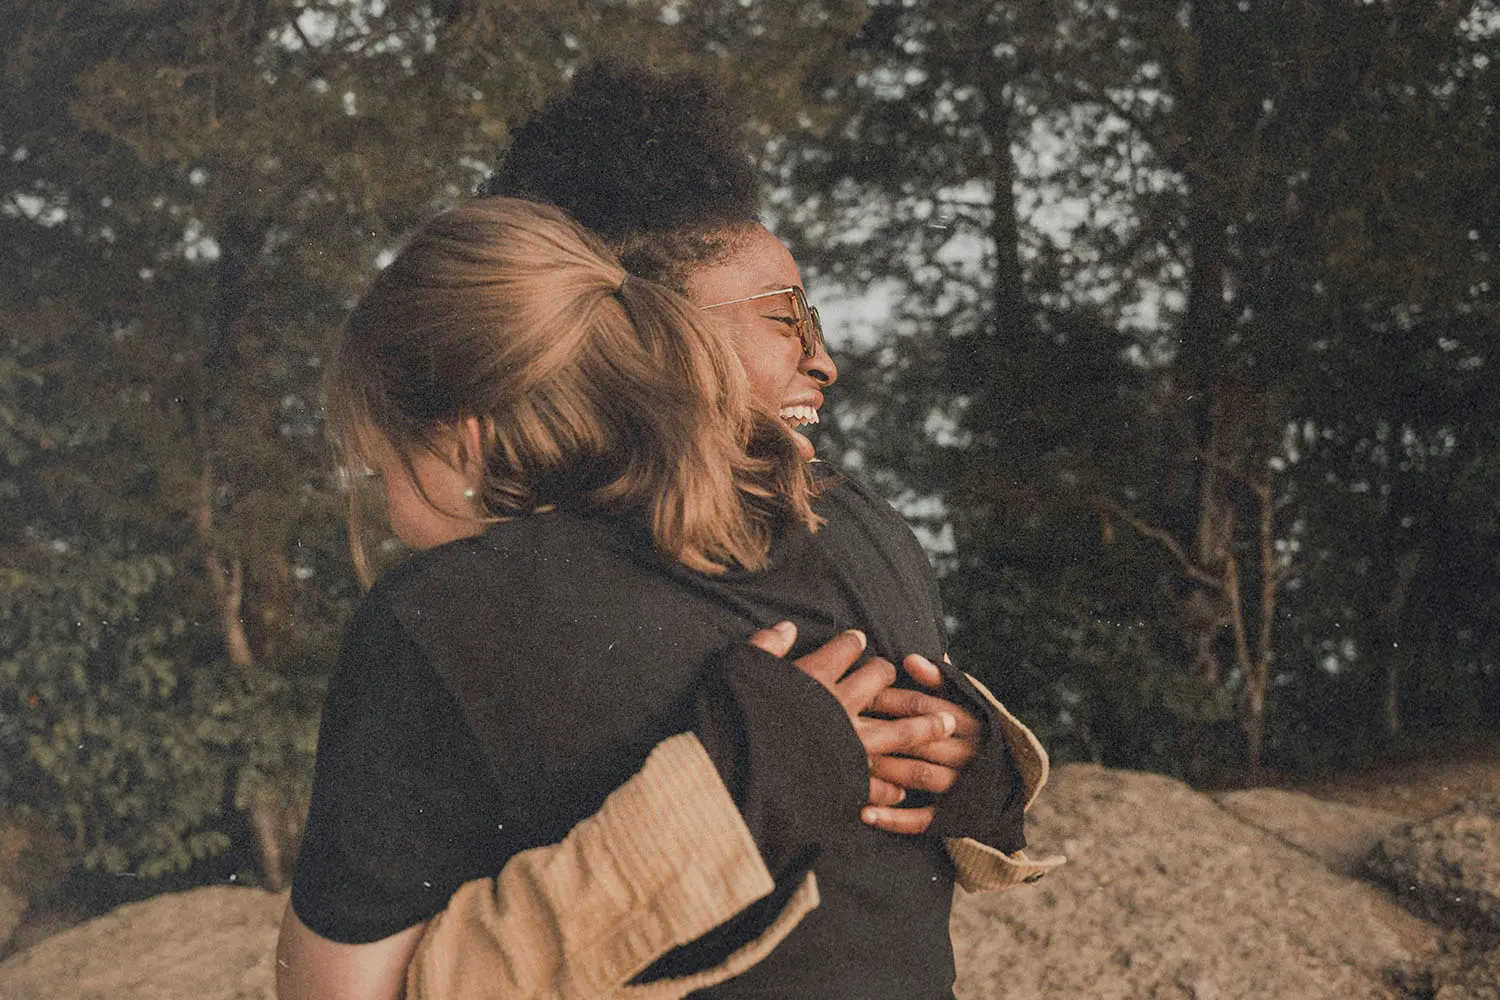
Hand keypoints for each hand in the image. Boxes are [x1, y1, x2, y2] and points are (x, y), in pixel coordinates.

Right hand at [746, 622, 956, 818]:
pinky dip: (892, 786)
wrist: (736, 771)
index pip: (843, 650)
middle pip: (879, 680)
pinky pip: (879, 782)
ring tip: (946, 721)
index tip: (858, 641)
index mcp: (814, 677)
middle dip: (891, 674)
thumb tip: (787, 627)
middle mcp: (839, 706)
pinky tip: (902, 789)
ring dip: (923, 725)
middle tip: (897, 674)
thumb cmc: (731, 716)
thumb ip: (766, 646)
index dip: (852, 643)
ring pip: (898, 729)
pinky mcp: (847, 781)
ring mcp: (848, 744)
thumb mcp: (740, 669)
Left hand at [859, 654, 983, 834]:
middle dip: (883, 733)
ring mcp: (962, 786)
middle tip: (845, 728)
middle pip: (921, 739)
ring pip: (920, 775)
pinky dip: (894, 818)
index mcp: (972, 721)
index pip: (928, 707)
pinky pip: (923, 819)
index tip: (862, 694)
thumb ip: (938, 680)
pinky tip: (865, 814)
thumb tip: (910, 659)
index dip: (894, 699)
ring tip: (852, 765)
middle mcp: (970, 753)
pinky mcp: (953, 815)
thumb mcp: (962, 700)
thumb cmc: (969, 730)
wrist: (1005, 781)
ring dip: (886, 771)